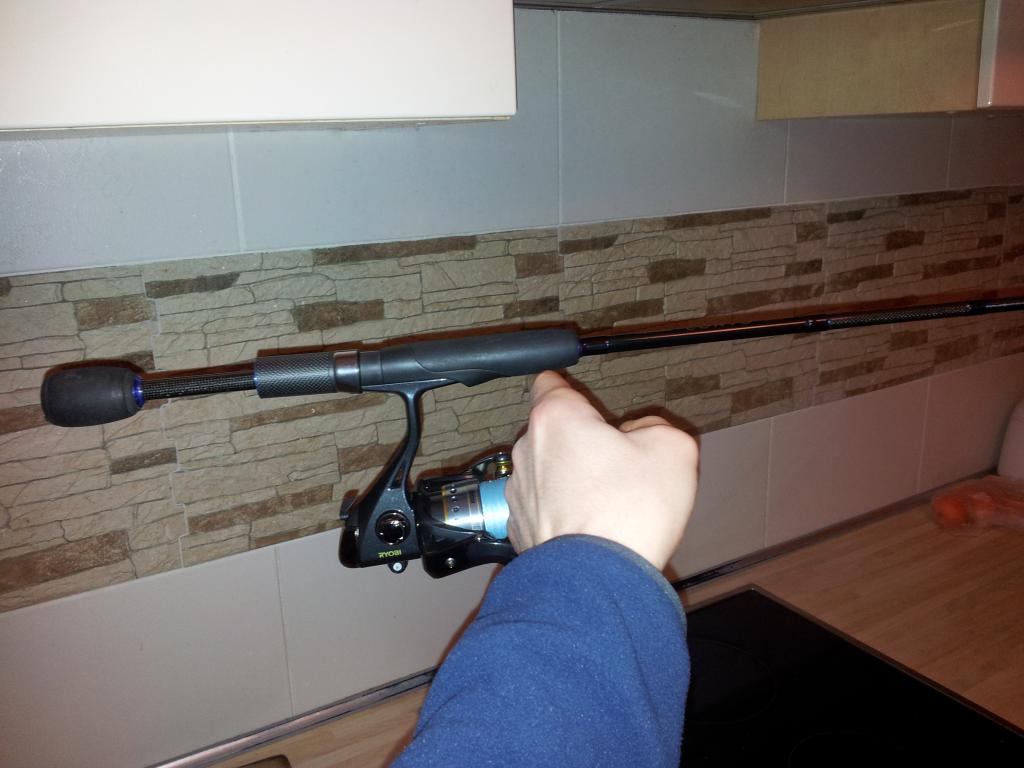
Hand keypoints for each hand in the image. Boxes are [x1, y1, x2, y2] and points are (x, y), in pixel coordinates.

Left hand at [505, 371, 698, 570]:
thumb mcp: (672, 449)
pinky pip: (543, 508)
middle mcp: (527, 450)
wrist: (598, 580)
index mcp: (557, 418)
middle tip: (616, 466)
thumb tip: (637, 436)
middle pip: (553, 433)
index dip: (570, 389)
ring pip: (546, 472)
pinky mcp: (518, 528)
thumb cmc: (630, 511)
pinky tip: (589, 530)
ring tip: (606, 505)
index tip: (582, 399)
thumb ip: (653, 426)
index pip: (550, 383)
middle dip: (579, 443)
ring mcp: (519, 491)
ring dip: (568, 480)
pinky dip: (561, 513)